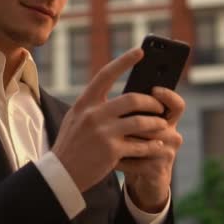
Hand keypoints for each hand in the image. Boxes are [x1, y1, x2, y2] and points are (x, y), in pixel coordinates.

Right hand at [51, 48, 169, 192]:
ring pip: (141, 122)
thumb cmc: (72, 143)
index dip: (124, 61)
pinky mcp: (111, 151)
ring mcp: (103, 132)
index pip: (106, 74)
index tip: (140, 51)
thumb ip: (94, 105)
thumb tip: (121, 95)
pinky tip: (158, 145)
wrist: (61, 172)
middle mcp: (93, 114)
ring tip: (162, 125)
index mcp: (84, 103)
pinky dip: (152, 145)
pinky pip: (140, 145)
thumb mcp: (76, 117)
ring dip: (156, 124)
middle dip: (151, 102)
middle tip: (159, 106)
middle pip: (132, 99)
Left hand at [116, 87, 184, 212]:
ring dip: (122, 141)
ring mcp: (168, 153)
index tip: (154, 89)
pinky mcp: (159, 170)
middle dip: (130, 123)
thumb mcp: (136, 128)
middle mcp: (173, 135)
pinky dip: (120, 159)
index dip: (169, 96)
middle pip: (153, 122)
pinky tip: (110, 160)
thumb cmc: (134, 146)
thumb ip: (134, 112)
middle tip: (114, 123)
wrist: (141, 180)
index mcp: (167, 121)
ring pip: (142, 140)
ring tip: (106, 140)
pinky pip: (135, 158)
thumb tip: (120, 96)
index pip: (177, 105)